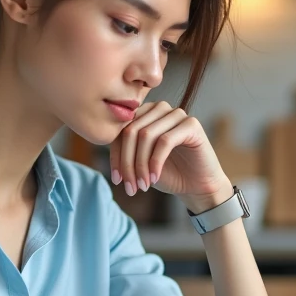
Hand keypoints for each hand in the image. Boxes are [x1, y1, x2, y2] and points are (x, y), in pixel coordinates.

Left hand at [109, 101, 232, 212]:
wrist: (197, 186)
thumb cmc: (167, 173)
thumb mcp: (138, 161)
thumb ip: (123, 147)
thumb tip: (98, 139)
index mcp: (144, 113)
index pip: (120, 129)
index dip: (116, 156)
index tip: (117, 180)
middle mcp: (159, 108)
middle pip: (131, 131)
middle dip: (127, 163)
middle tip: (130, 187)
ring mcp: (176, 114)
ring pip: (145, 135)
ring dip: (140, 165)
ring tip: (142, 185)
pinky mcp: (191, 124)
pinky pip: (164, 141)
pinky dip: (155, 162)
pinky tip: (154, 178)